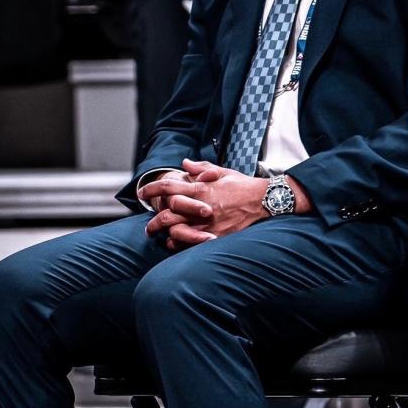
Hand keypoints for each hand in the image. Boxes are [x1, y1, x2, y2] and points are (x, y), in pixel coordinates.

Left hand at [141, 159, 311, 250]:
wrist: (264, 200)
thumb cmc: (244, 186)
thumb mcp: (223, 171)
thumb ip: (201, 168)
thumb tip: (185, 164)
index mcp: (201, 188)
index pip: (168, 187)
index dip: (151, 189)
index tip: (142, 192)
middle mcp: (201, 206)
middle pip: (167, 213)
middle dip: (153, 220)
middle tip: (148, 224)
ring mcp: (208, 223)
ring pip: (176, 231)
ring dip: (164, 234)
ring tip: (159, 236)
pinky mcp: (216, 236)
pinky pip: (191, 243)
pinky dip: (180, 244)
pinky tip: (175, 243)